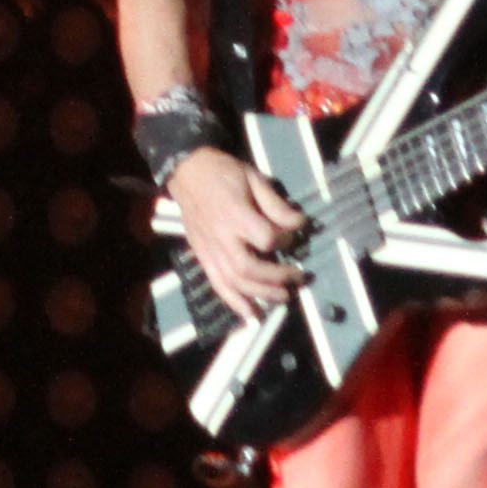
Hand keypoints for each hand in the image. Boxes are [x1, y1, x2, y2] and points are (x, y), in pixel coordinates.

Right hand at [168, 149, 307, 316]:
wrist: (187, 172)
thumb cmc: (224, 172)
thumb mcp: (254, 178)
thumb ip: (276, 205)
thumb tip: (299, 225)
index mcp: (234, 213)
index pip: (265, 238)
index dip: (285, 239)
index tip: (294, 234)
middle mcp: (220, 236)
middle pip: (249, 267)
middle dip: (276, 276)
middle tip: (297, 277)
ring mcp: (209, 249)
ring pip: (234, 281)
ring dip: (260, 294)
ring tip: (283, 297)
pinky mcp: (202, 256)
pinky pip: (217, 284)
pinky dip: (234, 302)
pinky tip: (251, 315)